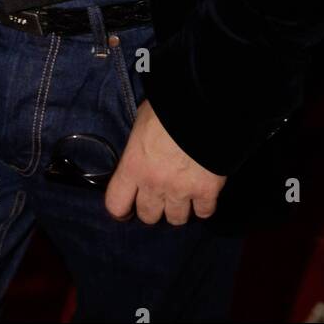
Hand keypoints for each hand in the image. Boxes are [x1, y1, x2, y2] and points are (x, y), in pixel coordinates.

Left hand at [105, 98, 226, 225]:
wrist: (201, 104)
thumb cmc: (166, 108)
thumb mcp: (141, 123)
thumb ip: (139, 147)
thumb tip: (142, 154)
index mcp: (133, 166)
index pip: (116, 204)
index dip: (121, 209)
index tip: (128, 207)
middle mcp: (154, 184)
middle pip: (148, 216)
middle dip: (153, 208)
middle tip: (160, 195)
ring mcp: (181, 190)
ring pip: (176, 219)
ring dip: (179, 209)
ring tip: (183, 195)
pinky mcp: (207, 191)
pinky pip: (203, 213)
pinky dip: (203, 206)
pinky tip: (203, 194)